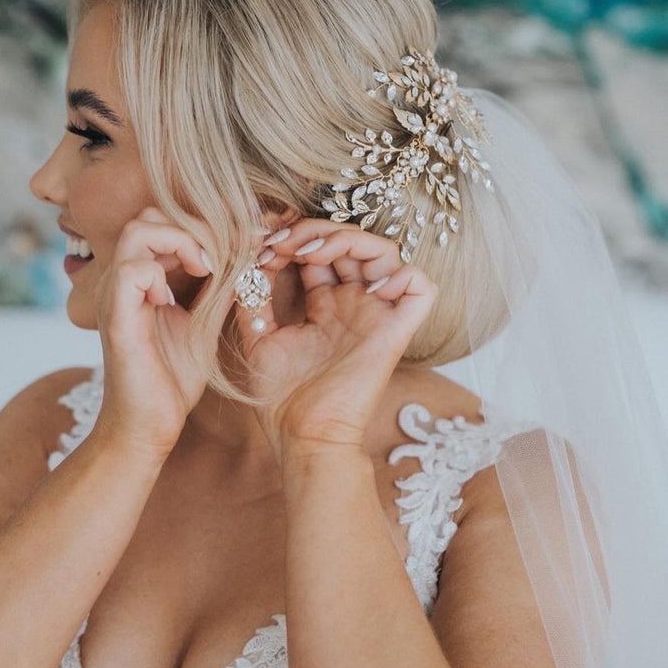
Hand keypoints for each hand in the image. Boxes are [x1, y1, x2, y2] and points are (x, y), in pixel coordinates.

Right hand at [92, 206, 219, 460]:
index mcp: (143, 276)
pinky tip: (175, 300)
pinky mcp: (115, 318)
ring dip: (181, 242)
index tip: (242, 243)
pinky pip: (132, 270)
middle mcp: (124, 278)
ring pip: (139, 231)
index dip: (206, 225)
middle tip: (220, 260)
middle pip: (150, 215)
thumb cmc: (173, 377)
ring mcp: (116, 294)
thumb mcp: (206, 320)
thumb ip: (221, 285)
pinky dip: (161, 274)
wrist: (149, 424)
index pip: (166, 221)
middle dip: (195, 228)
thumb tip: (250, 249)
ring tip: (203, 271)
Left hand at [231, 218, 437, 461]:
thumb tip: (245, 260)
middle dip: (313, 230)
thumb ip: (252, 300)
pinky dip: (402, 273)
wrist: (303, 436)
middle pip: (349, 242)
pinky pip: (421, 287)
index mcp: (325, 306)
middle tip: (281, 242)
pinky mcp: (397, 331)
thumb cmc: (282, 399)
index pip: (319, 251)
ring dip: (347, 238)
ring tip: (309, 251)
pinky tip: (364, 283)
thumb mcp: (258, 338)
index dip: (292, 238)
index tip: (260, 248)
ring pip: (384, 252)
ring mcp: (376, 315)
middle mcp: (353, 305)